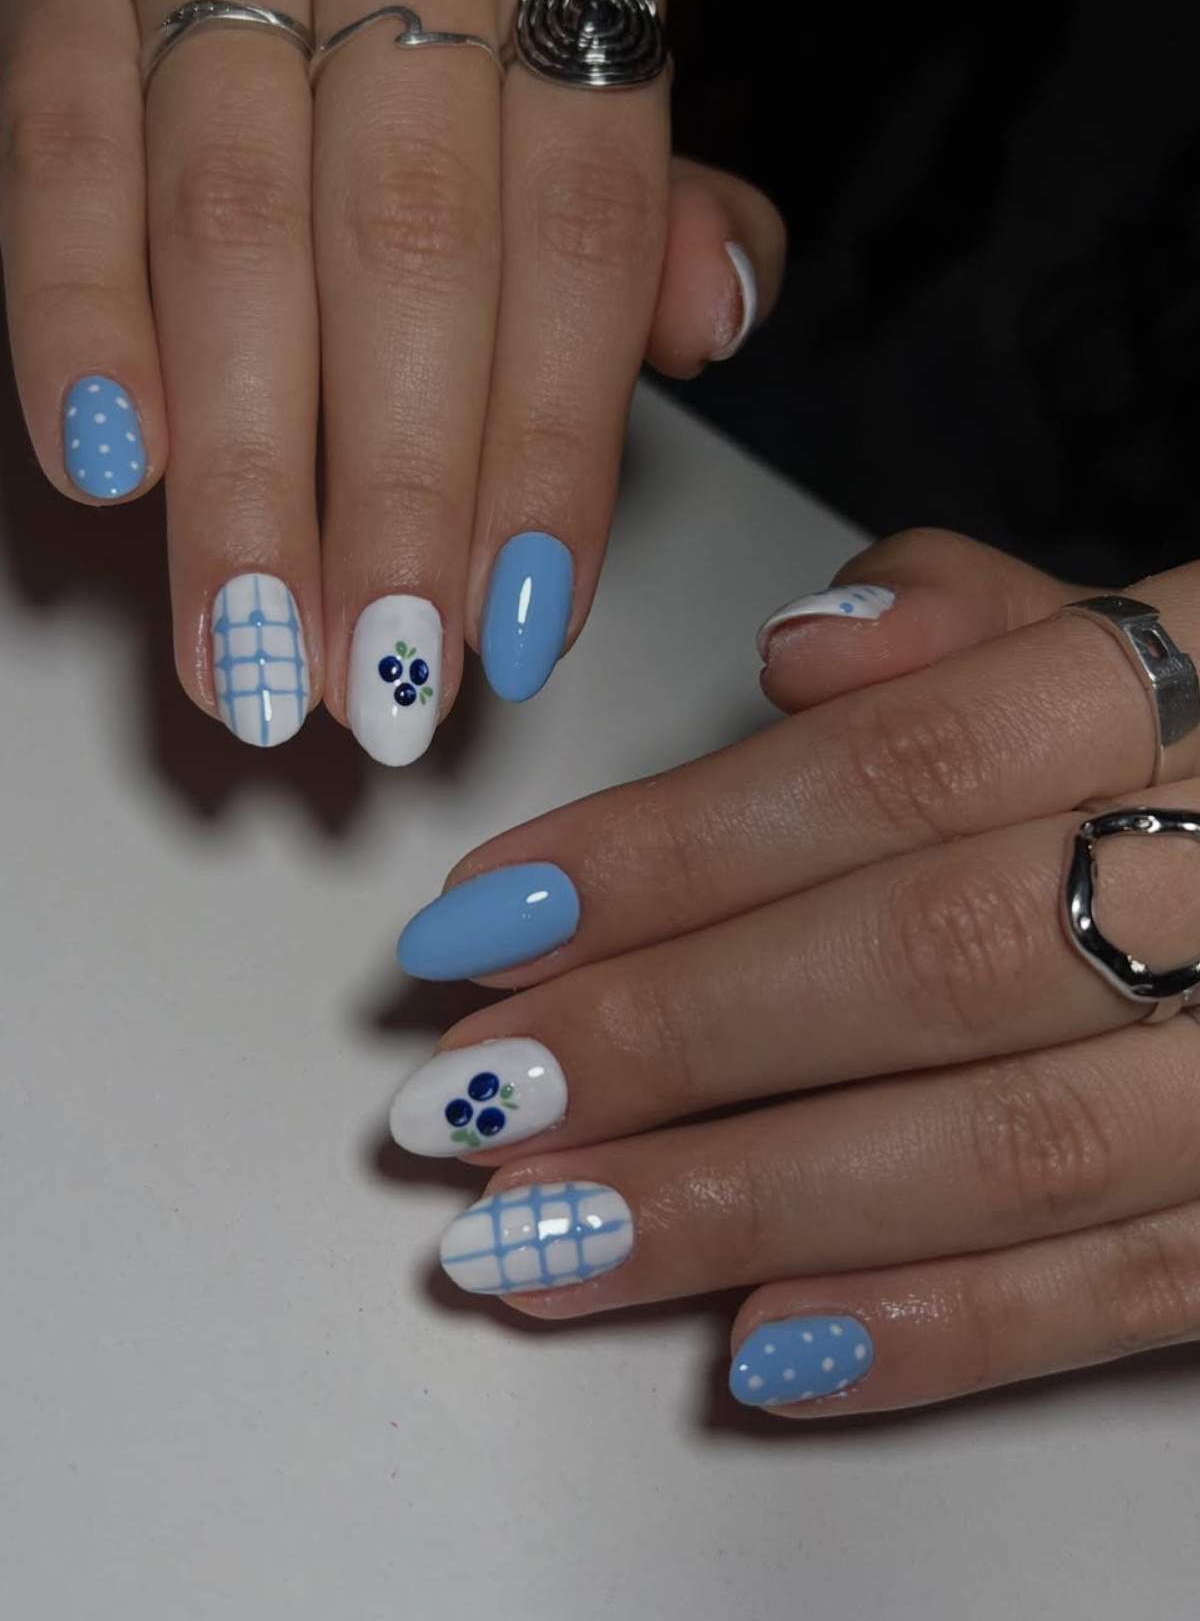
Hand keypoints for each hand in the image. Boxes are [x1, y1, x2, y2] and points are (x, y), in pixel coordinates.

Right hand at [0, 0, 782, 757]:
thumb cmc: (478, 27)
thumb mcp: (599, 96)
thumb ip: (661, 226)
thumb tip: (709, 319)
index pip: (584, 232)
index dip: (553, 452)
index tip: (520, 625)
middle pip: (408, 243)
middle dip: (391, 495)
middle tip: (382, 675)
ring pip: (233, 227)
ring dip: (244, 469)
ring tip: (253, 644)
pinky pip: (62, 157)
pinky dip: (78, 325)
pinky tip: (111, 473)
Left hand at [388, 529, 1199, 1415]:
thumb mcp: (1165, 631)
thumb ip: (983, 624)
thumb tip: (800, 652)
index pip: (903, 769)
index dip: (676, 851)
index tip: (490, 920)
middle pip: (932, 958)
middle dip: (677, 1039)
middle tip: (474, 1093)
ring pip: (1008, 1145)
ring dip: (749, 1203)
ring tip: (544, 1237)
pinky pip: (1135, 1294)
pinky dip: (945, 1332)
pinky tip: (761, 1349)